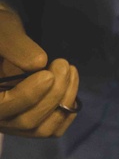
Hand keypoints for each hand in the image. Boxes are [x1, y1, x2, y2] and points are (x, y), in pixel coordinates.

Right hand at [0, 6, 78, 137]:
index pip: (1, 107)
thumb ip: (14, 45)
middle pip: (25, 121)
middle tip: (64, 65)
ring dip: (63, 101)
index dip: (26, 96)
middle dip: (52, 95)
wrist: (5, 40)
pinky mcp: (31, 124)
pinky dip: (67, 110)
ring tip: (70, 70)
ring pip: (42, 129)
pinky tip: (72, 85)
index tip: (48, 75)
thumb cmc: (1, 33)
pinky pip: (53, 129)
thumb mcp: (2, 29)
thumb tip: (39, 63)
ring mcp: (12, 124)